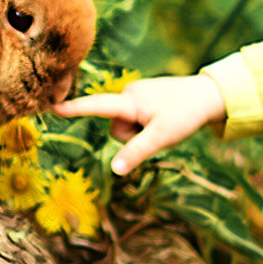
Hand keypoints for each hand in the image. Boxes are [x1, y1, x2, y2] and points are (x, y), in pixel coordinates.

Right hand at [54, 74, 226, 174]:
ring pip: (126, 126)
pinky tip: (164, 118)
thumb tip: (115, 170)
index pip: (98, 106)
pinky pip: (136, 119)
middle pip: (117, 128)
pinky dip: (146, 125)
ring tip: (163, 123)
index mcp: (130, 100)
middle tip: (159, 130)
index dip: (75, 109)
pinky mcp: (143, 96)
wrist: (209, 95)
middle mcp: (129, 93)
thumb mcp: (161, 138)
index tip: (53, 107)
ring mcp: (136, 93)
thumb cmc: (185, 115)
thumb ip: (136, 153)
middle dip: (132, 136)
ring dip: (141, 131)